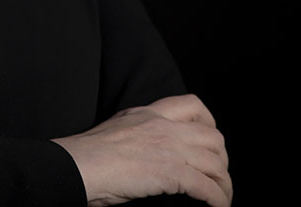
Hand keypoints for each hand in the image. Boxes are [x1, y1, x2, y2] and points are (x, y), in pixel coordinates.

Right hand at [52, 94, 230, 206]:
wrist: (76, 165)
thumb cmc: (87, 155)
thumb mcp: (118, 128)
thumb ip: (140, 132)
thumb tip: (152, 151)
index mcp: (149, 113)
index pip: (192, 105)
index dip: (210, 123)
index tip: (211, 143)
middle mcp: (163, 126)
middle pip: (212, 136)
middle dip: (222, 159)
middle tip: (218, 176)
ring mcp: (168, 147)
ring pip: (215, 163)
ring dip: (224, 184)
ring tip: (222, 198)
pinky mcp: (169, 172)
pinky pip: (206, 187)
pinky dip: (218, 199)